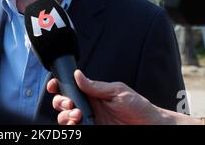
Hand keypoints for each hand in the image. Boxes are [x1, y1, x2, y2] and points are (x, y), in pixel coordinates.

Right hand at [47, 70, 181, 124]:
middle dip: (60, 102)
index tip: (54, 86)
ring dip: (64, 116)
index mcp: (93, 93)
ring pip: (65, 118)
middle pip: (63, 103)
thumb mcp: (117, 91)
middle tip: (70, 104)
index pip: (71, 87)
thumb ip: (96, 86)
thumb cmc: (139, 107)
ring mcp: (89, 120)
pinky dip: (70, 127)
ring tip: (76, 116)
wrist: (150, 126)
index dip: (59, 86)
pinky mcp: (92, 130)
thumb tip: (78, 75)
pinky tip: (77, 124)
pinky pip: (75, 130)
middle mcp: (88, 106)